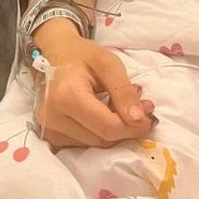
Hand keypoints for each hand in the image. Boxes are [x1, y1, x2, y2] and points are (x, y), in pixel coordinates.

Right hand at [32, 22, 154, 148]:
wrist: (56, 54)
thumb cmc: (82, 55)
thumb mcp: (108, 63)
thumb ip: (124, 91)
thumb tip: (138, 120)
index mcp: (66, 96)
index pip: (107, 127)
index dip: (133, 127)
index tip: (150, 116)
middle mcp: (53, 117)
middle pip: (102, 139)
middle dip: (127, 127)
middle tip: (142, 108)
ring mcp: (49, 129)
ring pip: (95, 144)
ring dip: (114, 130)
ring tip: (121, 105)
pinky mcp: (50, 136)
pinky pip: (84, 143)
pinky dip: (99, 132)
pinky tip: (104, 114)